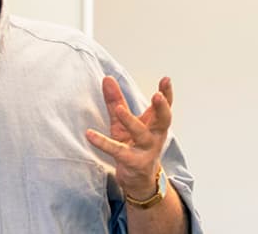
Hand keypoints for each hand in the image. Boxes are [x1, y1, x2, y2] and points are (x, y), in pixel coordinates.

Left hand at [85, 76, 173, 198]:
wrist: (138, 180)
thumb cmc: (133, 145)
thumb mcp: (123, 122)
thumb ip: (116, 101)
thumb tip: (107, 78)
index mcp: (155, 125)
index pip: (164, 107)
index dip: (167, 94)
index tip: (166, 79)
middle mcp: (155, 136)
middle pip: (163, 121)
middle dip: (162, 108)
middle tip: (157, 96)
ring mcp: (145, 150)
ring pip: (141, 134)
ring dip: (131, 121)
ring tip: (119, 109)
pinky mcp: (132, 162)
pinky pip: (118, 151)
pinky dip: (103, 143)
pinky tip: (90, 134)